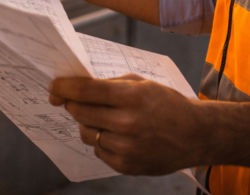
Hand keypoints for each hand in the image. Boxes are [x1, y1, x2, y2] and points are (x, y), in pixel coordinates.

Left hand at [49, 74, 207, 175]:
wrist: (195, 135)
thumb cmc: (168, 104)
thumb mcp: (144, 84)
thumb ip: (112, 83)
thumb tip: (80, 86)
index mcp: (131, 96)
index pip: (85, 90)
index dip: (64, 87)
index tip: (54, 87)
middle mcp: (127, 122)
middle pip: (80, 112)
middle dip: (72, 104)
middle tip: (71, 100)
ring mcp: (126, 146)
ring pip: (86, 133)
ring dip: (88, 124)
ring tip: (103, 119)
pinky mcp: (126, 165)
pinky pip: (99, 151)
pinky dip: (102, 142)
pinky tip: (117, 135)